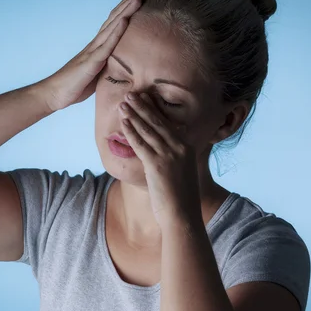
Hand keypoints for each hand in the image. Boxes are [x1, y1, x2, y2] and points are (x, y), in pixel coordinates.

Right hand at [45, 0, 145, 111]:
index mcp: (98, 47)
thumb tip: (122, 65)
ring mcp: (92, 52)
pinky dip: (116, 33)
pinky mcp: (91, 63)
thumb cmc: (76, 85)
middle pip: (114, 19)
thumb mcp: (97, 73)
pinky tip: (124, 21)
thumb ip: (107, 65)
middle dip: (129, 4)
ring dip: (125, 12)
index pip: (114, 24)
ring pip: (112, 27)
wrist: (55, 93)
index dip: (126, 10)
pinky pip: (105, 47)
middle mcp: (95, 45)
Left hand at [119, 92, 201, 228]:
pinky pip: (141, 144)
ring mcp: (169, 155)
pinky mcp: (157, 164)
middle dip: (143, 106)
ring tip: (123, 103)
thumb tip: (166, 153)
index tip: (146, 97)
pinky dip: (131, 131)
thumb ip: (176, 159)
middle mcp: (180, 147)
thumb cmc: (181, 199)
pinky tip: (123, 122)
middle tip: (131, 94)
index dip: (155, 109)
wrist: (182, 216)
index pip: (169, 123)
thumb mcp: (183, 173)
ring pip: (148, 130)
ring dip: (134, 114)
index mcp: (187, 147)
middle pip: (158, 122)